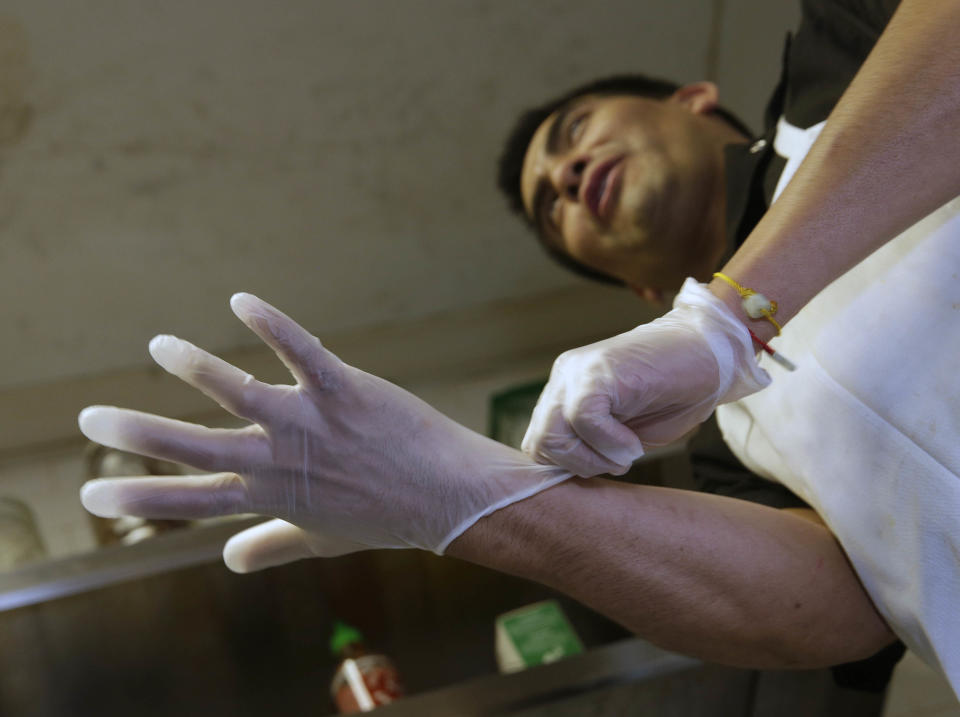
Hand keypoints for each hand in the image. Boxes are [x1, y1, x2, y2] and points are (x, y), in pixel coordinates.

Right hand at [79, 293, 570, 571]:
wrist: (448, 497)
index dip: (138, 496)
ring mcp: (308, 424)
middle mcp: (279, 462)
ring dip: (195, 367)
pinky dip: (268, 323)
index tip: (92, 491)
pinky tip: (239, 301)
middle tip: (87, 417)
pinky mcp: (342, 390)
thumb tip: (230, 559)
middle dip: (136, 433)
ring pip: (237, 390)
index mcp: (270, 497)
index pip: (190, 500)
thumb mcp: (322, 539)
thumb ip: (272, 545)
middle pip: (193, 447)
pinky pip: (299, 350)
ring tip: (160, 345)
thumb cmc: (385, 517)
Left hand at [521, 279, 769, 476]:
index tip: (604, 468)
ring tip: (628, 450)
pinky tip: (634, 441)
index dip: (567, 468)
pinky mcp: (600, 370)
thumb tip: (566, 475)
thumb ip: (590, 446)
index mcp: (566, 392)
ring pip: (553, 435)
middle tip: (618, 461)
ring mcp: (579, 371)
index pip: (537, 443)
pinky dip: (610, 442)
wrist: (713, 354)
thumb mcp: (624, 432)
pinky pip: (583, 418)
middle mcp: (565, 378)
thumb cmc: (674, 395)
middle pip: (539, 443)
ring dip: (592, 458)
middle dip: (578, 466)